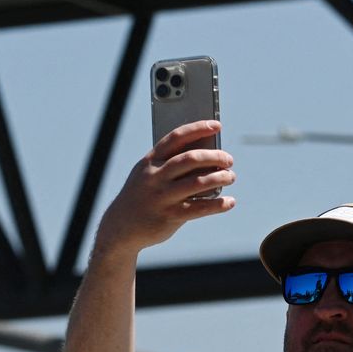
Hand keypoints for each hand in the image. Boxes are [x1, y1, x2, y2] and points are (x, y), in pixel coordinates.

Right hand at [92, 121, 234, 255]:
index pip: (176, 138)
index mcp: (150, 161)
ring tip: (230, 176)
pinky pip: (200, 208)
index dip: (198, 128)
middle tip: (228, 160)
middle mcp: (155, 176)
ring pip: (198, 182)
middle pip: (190, 159)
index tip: (217, 125)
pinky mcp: (170, 216)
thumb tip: (208, 159)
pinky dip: (218, 204)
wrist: (121, 226)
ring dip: (220, 178)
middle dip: (214, 156)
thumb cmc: (143, 195)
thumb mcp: (148, 174)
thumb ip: (171, 164)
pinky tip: (229, 201)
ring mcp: (162, 196)